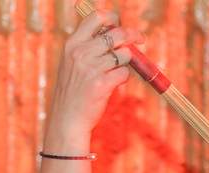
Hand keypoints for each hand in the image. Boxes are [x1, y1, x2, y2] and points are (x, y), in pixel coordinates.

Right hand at [43, 9, 144, 148]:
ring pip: (123, 55)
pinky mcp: (102, 84)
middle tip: (140, 39)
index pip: (95, 18)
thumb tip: (114, 35)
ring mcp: (92, 68)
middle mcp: (81, 52)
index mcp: (72, 44)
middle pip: (116, 34)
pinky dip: (124, 77)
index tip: (121, 23)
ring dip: (126, 62)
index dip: (112, 18)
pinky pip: (124, 73)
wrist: (68, 117)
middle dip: (132, 35)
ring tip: (116, 71)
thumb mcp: (72, 63)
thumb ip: (88, 47)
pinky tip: (115, 83)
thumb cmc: (73, 91)